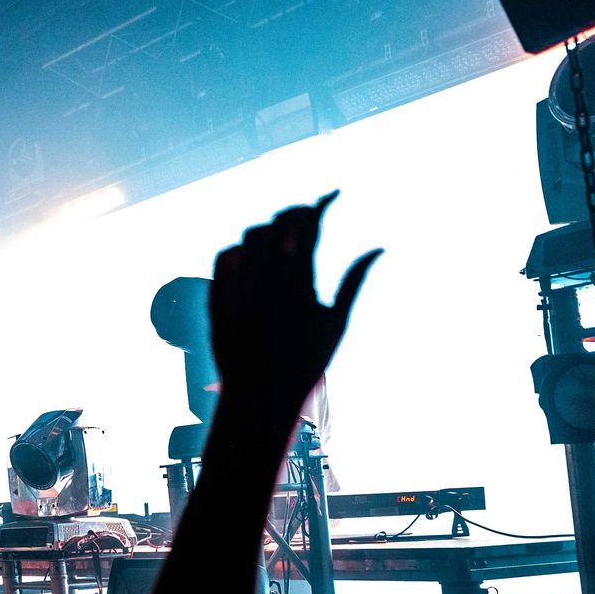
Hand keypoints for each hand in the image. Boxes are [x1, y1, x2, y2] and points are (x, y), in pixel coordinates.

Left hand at [209, 193, 378, 419]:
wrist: (258, 398)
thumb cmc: (306, 364)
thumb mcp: (336, 323)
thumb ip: (354, 280)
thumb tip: (378, 248)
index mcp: (299, 282)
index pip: (308, 224)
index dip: (321, 203)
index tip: (333, 194)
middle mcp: (264, 279)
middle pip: (278, 222)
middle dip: (296, 213)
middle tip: (308, 216)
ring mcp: (236, 287)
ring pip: (249, 236)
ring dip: (269, 230)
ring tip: (283, 237)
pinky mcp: (216, 297)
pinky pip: (225, 257)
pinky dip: (242, 249)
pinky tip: (254, 256)